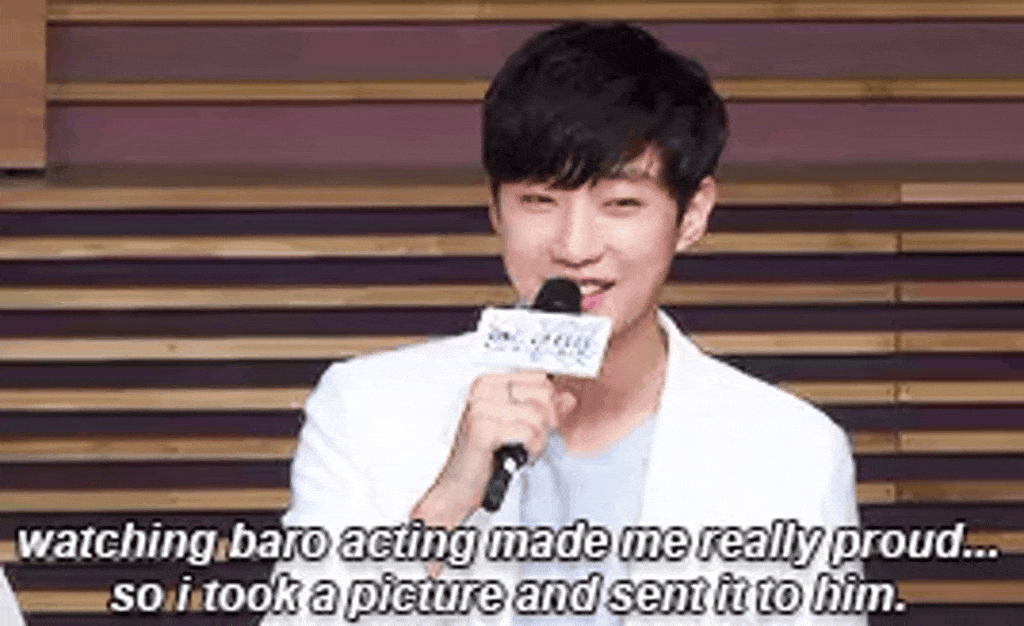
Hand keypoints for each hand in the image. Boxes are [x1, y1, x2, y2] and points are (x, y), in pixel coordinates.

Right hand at [410, 369, 576, 530]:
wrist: (459, 487)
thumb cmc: (486, 457)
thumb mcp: (519, 426)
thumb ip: (543, 409)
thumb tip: (568, 398)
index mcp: (488, 383)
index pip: (538, 377)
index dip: (550, 402)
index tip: (540, 422)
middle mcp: (481, 390)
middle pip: (542, 393)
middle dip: (547, 422)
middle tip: (531, 440)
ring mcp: (480, 408)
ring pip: (539, 415)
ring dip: (539, 440)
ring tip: (523, 450)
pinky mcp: (482, 429)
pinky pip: (529, 433)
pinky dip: (531, 449)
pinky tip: (518, 457)